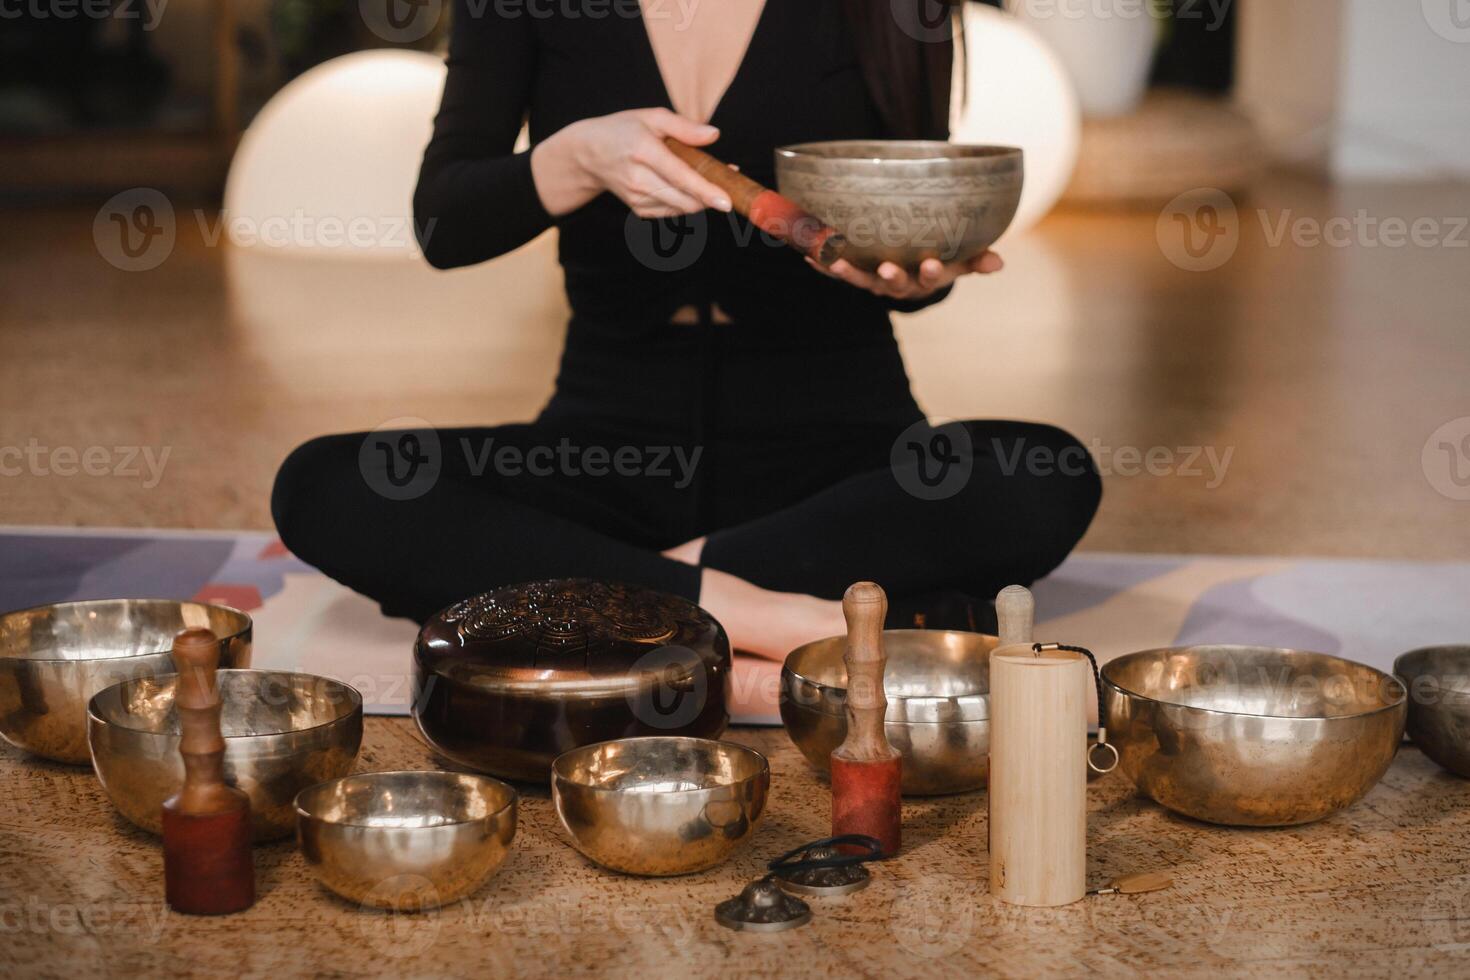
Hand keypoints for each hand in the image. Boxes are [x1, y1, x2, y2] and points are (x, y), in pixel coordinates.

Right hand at [531, 108, 733, 218]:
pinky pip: (673, 211)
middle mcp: (638, 179)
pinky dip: (686, 201)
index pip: (680, 176)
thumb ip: (684, 126)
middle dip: (712, 196)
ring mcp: (637, 198)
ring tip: (706, 177)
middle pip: (684, 199)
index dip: (705, 191)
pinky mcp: (639, 209)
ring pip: (682, 208)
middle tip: (728, 180)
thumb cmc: (624, 130)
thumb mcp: (652, 116)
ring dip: (701, 198)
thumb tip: (714, 136)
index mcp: (643, 151)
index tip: (726, 201)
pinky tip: (685, 185)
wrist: (588, 154)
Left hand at [806, 252, 1004, 299]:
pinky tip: (807, 255)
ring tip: (835, 260)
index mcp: (923, 279)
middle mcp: (896, 283)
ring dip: (848, 271)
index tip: (932, 264)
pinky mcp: (855, 274)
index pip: (930, 279)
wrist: (910, 272)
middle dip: (891, 276)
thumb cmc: (938, 260)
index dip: (931, 273)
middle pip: (893, 283)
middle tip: (888, 268)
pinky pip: (836, 272)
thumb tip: (999, 264)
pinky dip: (822, 266)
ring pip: (860, 279)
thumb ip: (977, 261)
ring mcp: (873, 280)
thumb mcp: (960, 262)